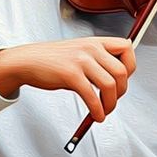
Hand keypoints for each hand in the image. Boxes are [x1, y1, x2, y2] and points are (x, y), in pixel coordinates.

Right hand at [0, 36, 135, 120]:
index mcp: (95, 42)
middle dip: (121, 92)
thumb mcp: (79, 52)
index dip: (130, 67)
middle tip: (112, 100)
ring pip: (110, 85)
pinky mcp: (70, 74)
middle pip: (122, 72)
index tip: (124, 80)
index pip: (127, 47)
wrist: (26, 61)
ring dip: (111, 104)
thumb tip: (118, 79)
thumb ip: (98, 61)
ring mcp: (80, 60)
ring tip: (104, 111)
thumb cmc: (52, 60)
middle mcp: (90, 48)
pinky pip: (92, 96)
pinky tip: (96, 115)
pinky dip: (97, 110)